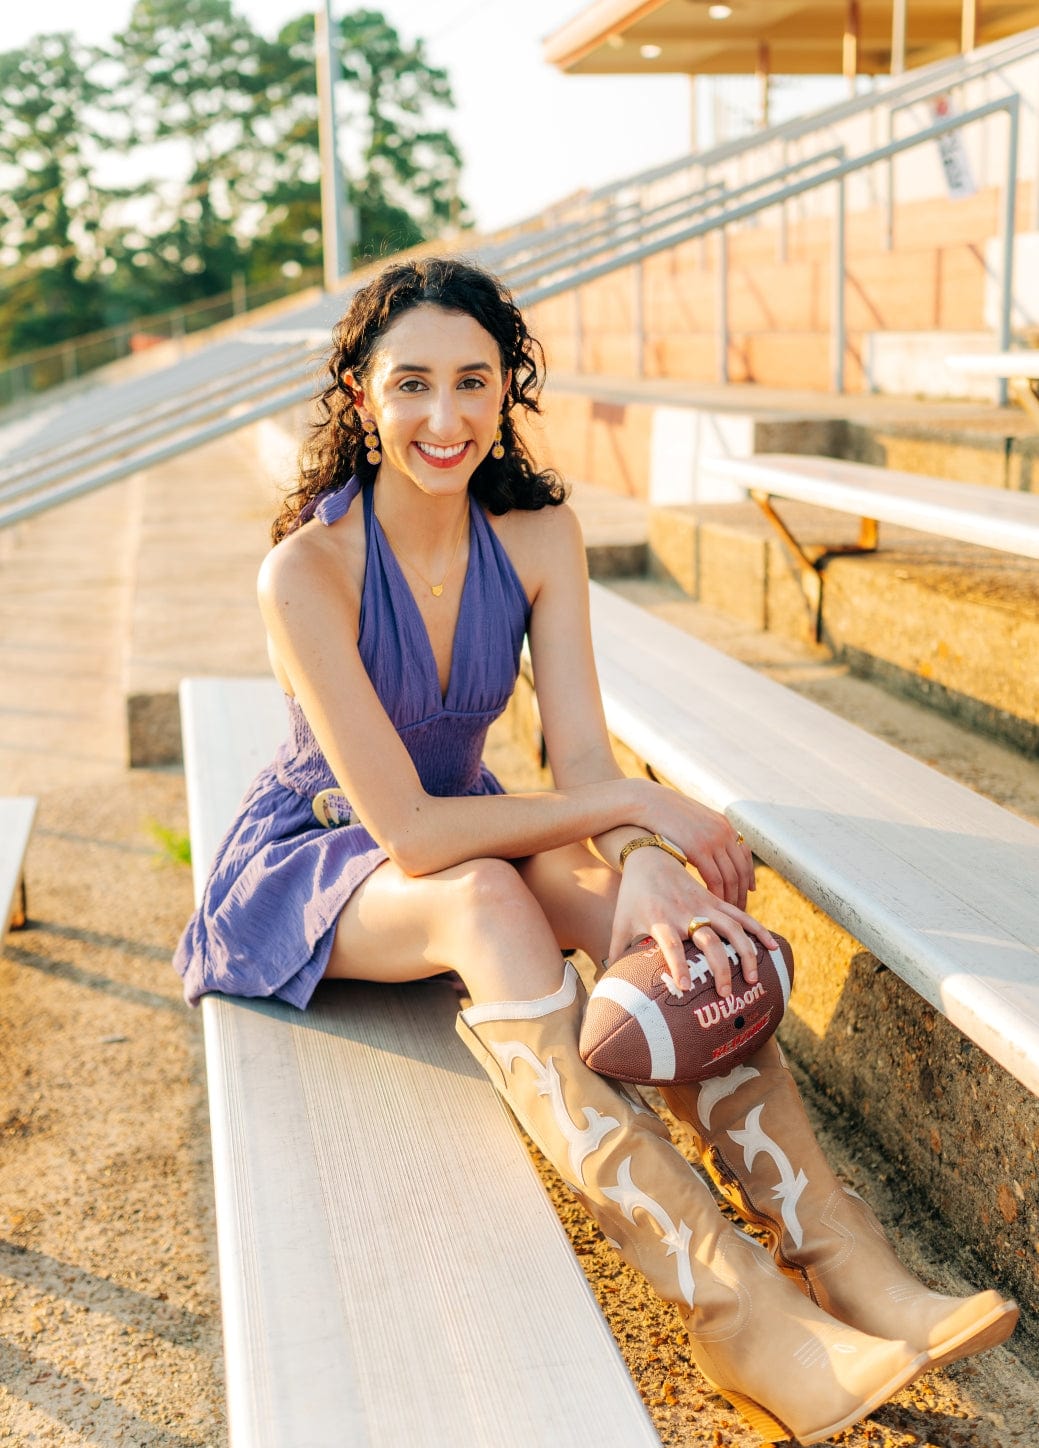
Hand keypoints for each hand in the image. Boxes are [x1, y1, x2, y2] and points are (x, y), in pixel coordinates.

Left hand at [608, 846, 776, 997]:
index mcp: (660, 919)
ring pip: (732, 928)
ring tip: (754, 978)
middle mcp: (685, 912)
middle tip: (726, 993)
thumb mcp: (620, 921)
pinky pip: (742, 916)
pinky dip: (758, 931)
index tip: (685, 987)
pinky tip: (773, 948)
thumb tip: (604, 983)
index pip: (670, 944)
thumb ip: (615, 951)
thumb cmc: (633, 895)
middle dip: (719, 967)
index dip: (678, 964)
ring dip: (745, 953)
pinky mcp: (716, 900)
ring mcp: (704, 904)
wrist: (650, 855)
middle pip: (707, 939)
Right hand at [634, 783, 753, 908]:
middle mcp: (724, 832)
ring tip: (727, 914)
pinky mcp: (699, 849)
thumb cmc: (664, 814)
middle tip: (740, 911)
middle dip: (742, 893)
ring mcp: (713, 840)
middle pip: (742, 870)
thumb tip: (708, 851)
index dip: (749, 876)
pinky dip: (717, 895)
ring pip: (731, 877)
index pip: (745, 855)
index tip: (749, 892)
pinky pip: (715, 879)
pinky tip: (713, 906)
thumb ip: (704, 833)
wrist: (647, 802)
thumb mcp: (692, 820)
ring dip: (731, 898)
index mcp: (724, 824)